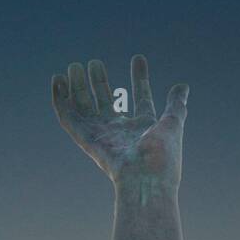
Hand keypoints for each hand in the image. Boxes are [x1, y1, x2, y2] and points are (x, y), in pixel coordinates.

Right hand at [52, 55, 188, 189]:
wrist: (146, 180)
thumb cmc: (161, 158)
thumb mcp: (172, 124)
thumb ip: (176, 105)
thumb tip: (182, 86)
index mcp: (143, 129)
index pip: (140, 99)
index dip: (140, 79)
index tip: (138, 59)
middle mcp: (121, 132)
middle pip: (106, 103)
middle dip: (100, 82)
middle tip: (94, 63)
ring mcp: (102, 136)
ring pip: (84, 108)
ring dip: (78, 87)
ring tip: (75, 66)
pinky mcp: (86, 140)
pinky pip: (68, 118)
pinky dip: (60, 100)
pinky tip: (57, 80)